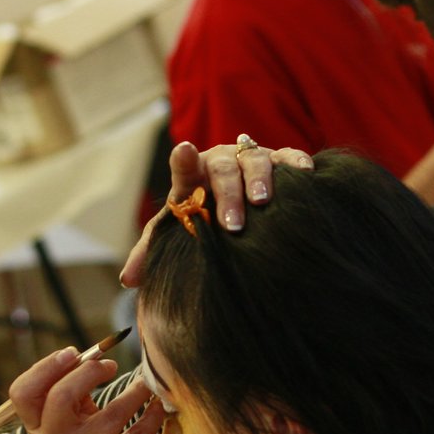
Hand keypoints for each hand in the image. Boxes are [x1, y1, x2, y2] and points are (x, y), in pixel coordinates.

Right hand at [9, 348, 164, 433]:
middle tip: (110, 366)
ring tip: (146, 385)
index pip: (23, 393)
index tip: (73, 353)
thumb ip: (73, 400)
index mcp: (38, 433)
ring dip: (134, 392)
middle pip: (60, 396)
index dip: (45, 367)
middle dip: (89, 372)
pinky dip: (151, 416)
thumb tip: (90, 357)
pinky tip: (158, 407)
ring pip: (109, 413)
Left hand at [120, 140, 313, 286]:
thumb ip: (151, 251)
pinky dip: (296, 161)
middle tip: (232, 224)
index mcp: (193, 175)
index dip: (184, 161)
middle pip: (223, 171)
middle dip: (228, 196)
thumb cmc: (198, 217)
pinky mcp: (279, 160)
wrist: (229, 203)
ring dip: (260, 180)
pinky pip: (289, 156)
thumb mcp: (174, 232)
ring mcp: (250, 159)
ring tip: (263, 202)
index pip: (184, 168)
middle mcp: (221, 162)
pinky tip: (305, 173)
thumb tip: (128, 279)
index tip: (184, 153)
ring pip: (256, 161)